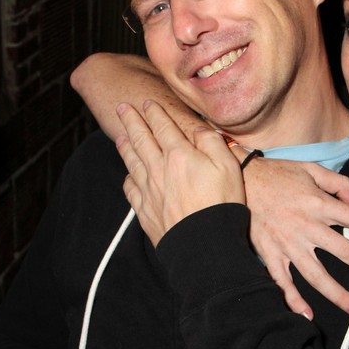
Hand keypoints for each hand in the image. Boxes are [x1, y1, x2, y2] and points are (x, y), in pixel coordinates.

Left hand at [116, 100, 244, 244]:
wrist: (203, 245)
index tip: (146, 103)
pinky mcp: (145, 210)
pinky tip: (128, 174)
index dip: (154, 113)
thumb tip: (198, 129)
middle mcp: (158, 169)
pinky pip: (131, 188)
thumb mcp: (228, 167)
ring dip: (125, 145)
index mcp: (179, 155)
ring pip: (131, 161)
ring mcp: (148, 190)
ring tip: (120, 135)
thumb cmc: (220, 205)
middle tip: (122, 108)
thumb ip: (212, 142)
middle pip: (140, 139)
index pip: (162, 127)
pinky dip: (128, 177)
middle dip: (131, 121)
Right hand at [245, 159, 348, 318]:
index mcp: (320, 204)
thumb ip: (340, 185)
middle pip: (346, 252)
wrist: (237, 179)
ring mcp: (288, 243)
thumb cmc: (278, 173)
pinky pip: (282, 281)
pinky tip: (307, 315)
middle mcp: (307, 226)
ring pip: (317, 275)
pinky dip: (293, 300)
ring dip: (339, 295)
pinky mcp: (269, 253)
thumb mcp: (312, 169)